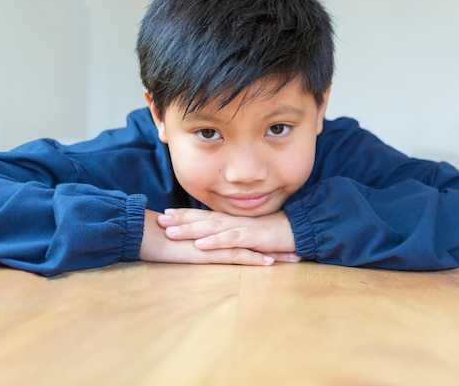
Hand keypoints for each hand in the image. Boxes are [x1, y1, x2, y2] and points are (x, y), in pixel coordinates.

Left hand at [157, 208, 299, 262]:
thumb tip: (215, 240)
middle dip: (180, 219)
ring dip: (191, 229)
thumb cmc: (274, 235)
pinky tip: (201, 244)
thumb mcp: (250, 235)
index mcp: (232, 221)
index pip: (204, 216)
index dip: (184, 215)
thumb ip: (234, 235)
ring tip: (171, 231)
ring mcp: (243, 228)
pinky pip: (232, 240)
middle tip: (159, 219)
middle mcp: (234, 221)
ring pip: (213, 227)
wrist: (299, 231)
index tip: (164, 214)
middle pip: (203, 218)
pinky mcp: (254, 238)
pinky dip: (216, 241)